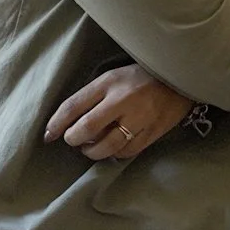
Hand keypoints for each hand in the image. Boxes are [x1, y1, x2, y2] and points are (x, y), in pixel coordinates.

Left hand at [44, 63, 193, 160]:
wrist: (181, 78)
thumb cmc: (141, 76)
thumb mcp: (113, 76)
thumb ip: (93, 96)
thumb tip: (69, 122)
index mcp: (109, 82)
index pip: (73, 106)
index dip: (56, 124)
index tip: (48, 135)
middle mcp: (122, 101)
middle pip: (86, 129)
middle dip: (73, 139)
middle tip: (74, 139)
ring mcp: (139, 119)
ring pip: (106, 146)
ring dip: (92, 151)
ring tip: (91, 146)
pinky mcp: (152, 132)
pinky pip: (126, 151)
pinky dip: (114, 153)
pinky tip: (113, 147)